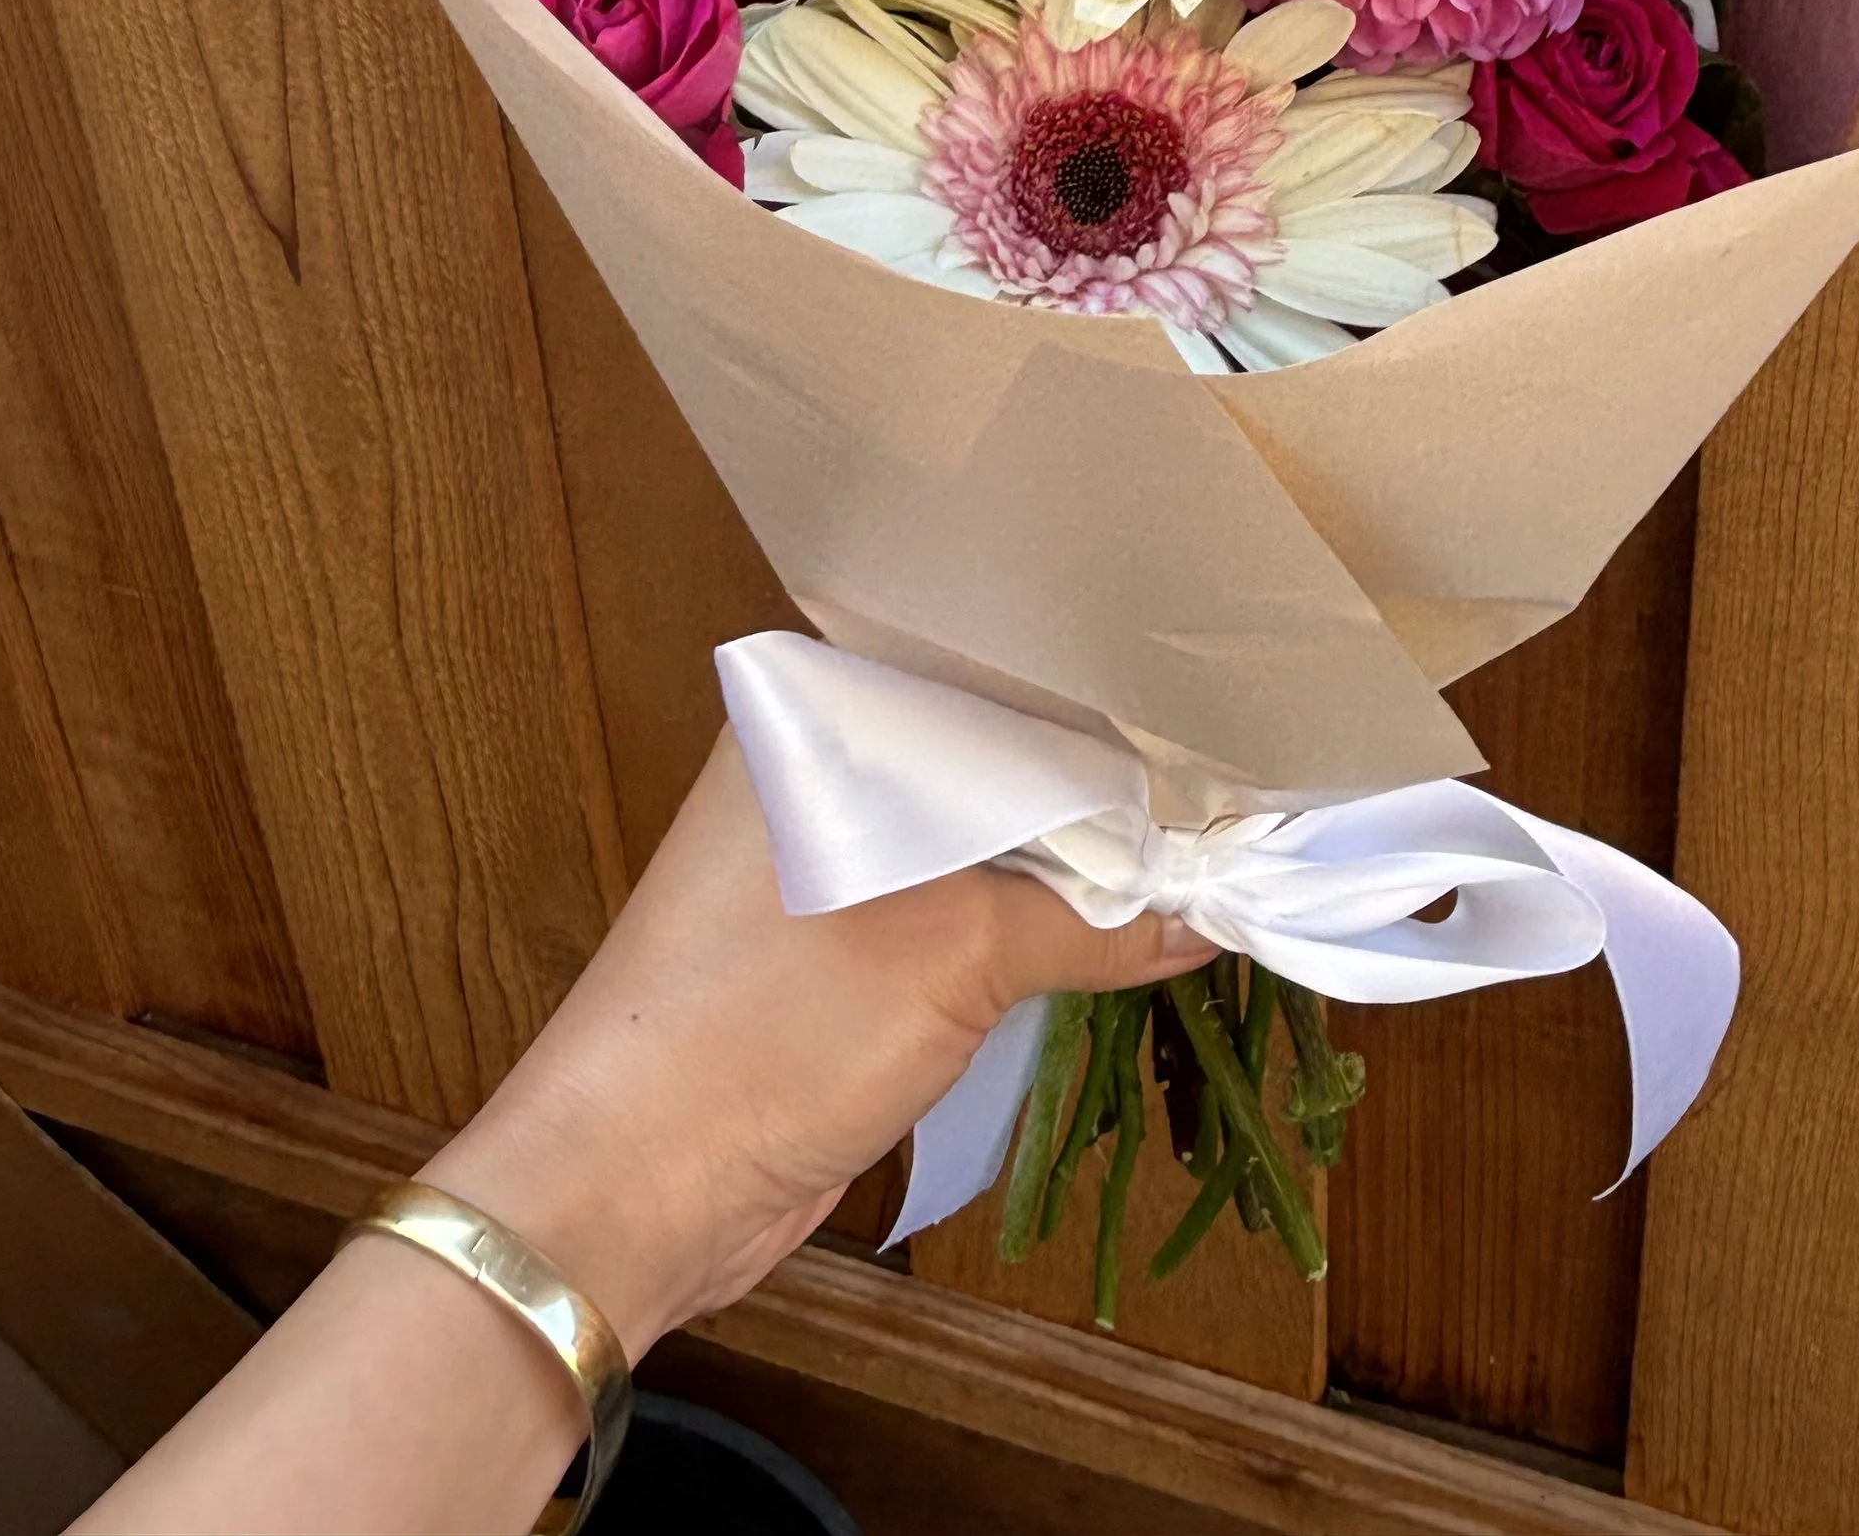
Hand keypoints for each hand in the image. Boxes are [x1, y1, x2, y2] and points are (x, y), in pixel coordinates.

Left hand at [424, 727, 1210, 1355]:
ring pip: (976, 837)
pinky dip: (1025, 920)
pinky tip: (1113, 927)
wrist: (633, 1190)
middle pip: (989, 756)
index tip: (1209, 719)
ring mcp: (823, 857)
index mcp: (818, 713)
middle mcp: (817, 764)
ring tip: (1194, 855)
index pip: (988, 669)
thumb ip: (1091, 923)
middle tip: (1225, 794)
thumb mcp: (958, 959)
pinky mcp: (833, 945)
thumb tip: (1207, 914)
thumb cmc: (769, 1031)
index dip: (1100, 700)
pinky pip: (954, 905)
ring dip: (1066, 864)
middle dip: (1097, 789)